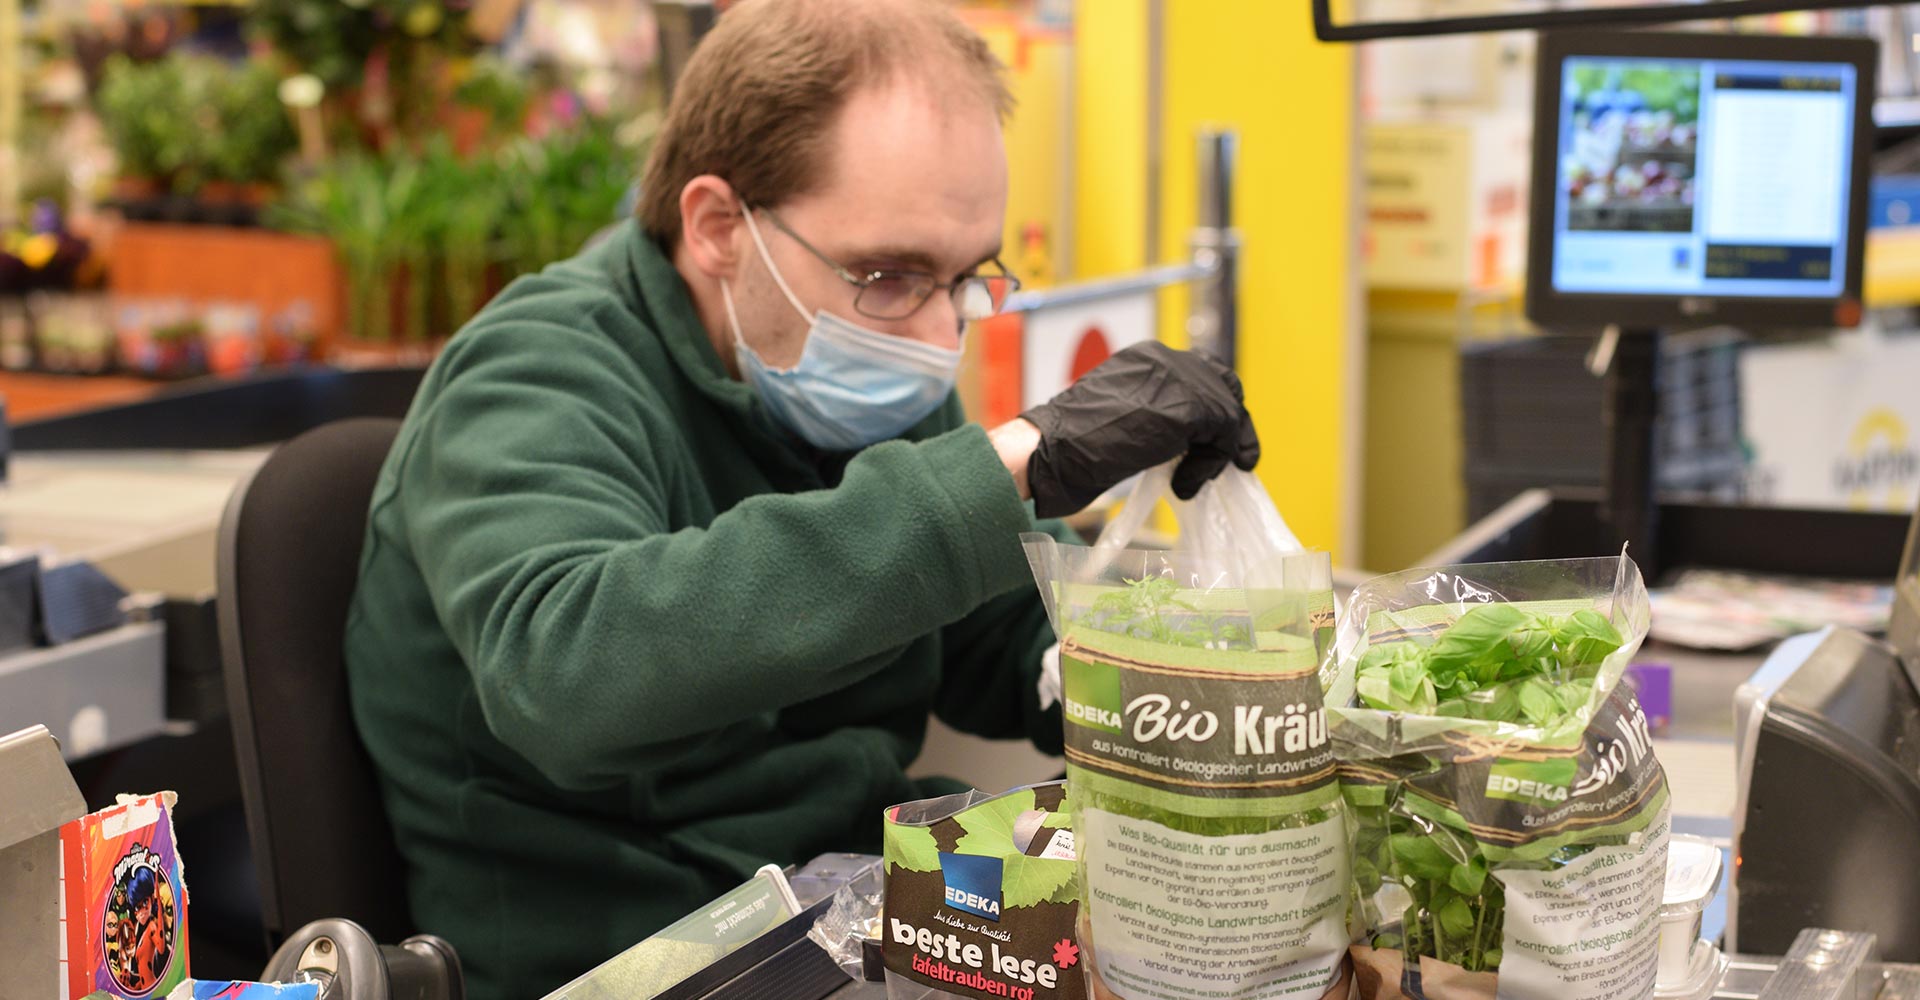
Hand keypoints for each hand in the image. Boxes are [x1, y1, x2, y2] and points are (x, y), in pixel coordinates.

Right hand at [1016, 342, 1257, 517]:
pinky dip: (1210, 465)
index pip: (1201, 373)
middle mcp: (1165, 358)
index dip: (1214, 407)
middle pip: (1224, 384)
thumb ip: (1154, 414)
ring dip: (1217, 451)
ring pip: (1227, 411)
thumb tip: (1188, 436)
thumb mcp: (1121, 417)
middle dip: (1231, 425)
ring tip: (1193, 480)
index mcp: (1146, 358)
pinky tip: (1184, 485)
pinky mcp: (1188, 407)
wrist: (1053, 449)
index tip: (1215, 441)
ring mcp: (1178, 379)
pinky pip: (1223, 435)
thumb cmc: (1071, 444)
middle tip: (1231, 461)